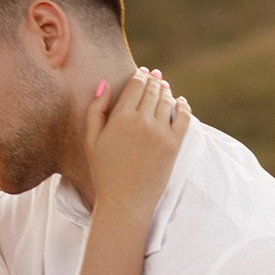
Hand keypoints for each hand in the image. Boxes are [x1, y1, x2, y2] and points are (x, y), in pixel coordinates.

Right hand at [82, 64, 188, 224]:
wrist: (125, 202)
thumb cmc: (104, 172)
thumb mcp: (91, 139)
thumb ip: (96, 109)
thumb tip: (104, 83)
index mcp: (121, 117)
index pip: (136, 85)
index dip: (140, 75)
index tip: (143, 72)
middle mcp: (142, 121)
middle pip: (153, 90)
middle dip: (154, 80)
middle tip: (156, 76)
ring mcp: (161, 132)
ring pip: (167, 101)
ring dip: (166, 91)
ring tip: (164, 88)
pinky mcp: (174, 145)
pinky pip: (184, 117)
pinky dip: (183, 106)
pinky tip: (180, 102)